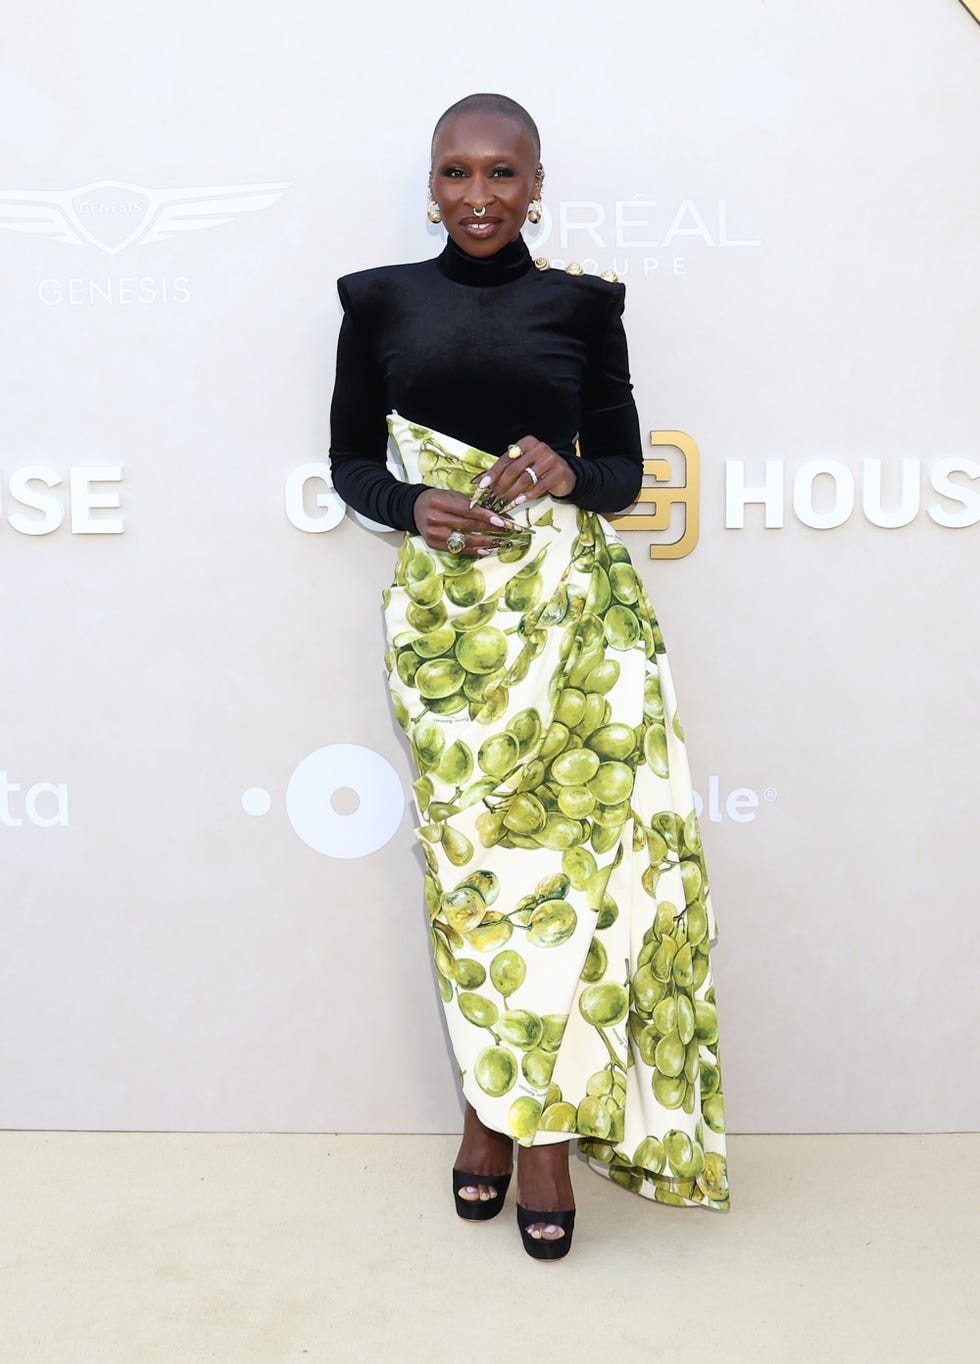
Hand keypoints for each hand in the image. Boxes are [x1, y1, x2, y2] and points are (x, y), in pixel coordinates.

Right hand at [411, 488, 528, 555]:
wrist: (415, 508)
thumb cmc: (439, 499)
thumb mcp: (453, 495)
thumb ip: (473, 504)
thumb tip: (498, 515)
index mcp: (440, 501)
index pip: (468, 511)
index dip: (487, 517)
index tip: (503, 522)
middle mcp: (435, 518)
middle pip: (468, 526)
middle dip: (490, 530)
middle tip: (507, 533)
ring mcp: (433, 533)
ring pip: (464, 540)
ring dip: (485, 542)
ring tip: (500, 543)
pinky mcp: (433, 544)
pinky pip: (457, 549)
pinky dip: (473, 550)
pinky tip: (486, 549)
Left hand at [473, 436, 576, 512]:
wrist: (565, 473)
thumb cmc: (539, 469)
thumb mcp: (523, 464)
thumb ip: (506, 469)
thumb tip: (481, 481)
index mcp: (527, 443)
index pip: (506, 458)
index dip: (493, 473)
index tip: (482, 486)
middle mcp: (539, 448)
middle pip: (514, 469)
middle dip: (501, 486)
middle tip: (493, 499)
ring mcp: (550, 459)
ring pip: (525, 479)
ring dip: (512, 493)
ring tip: (504, 503)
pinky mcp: (558, 472)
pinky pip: (540, 486)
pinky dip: (528, 495)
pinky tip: (520, 502)